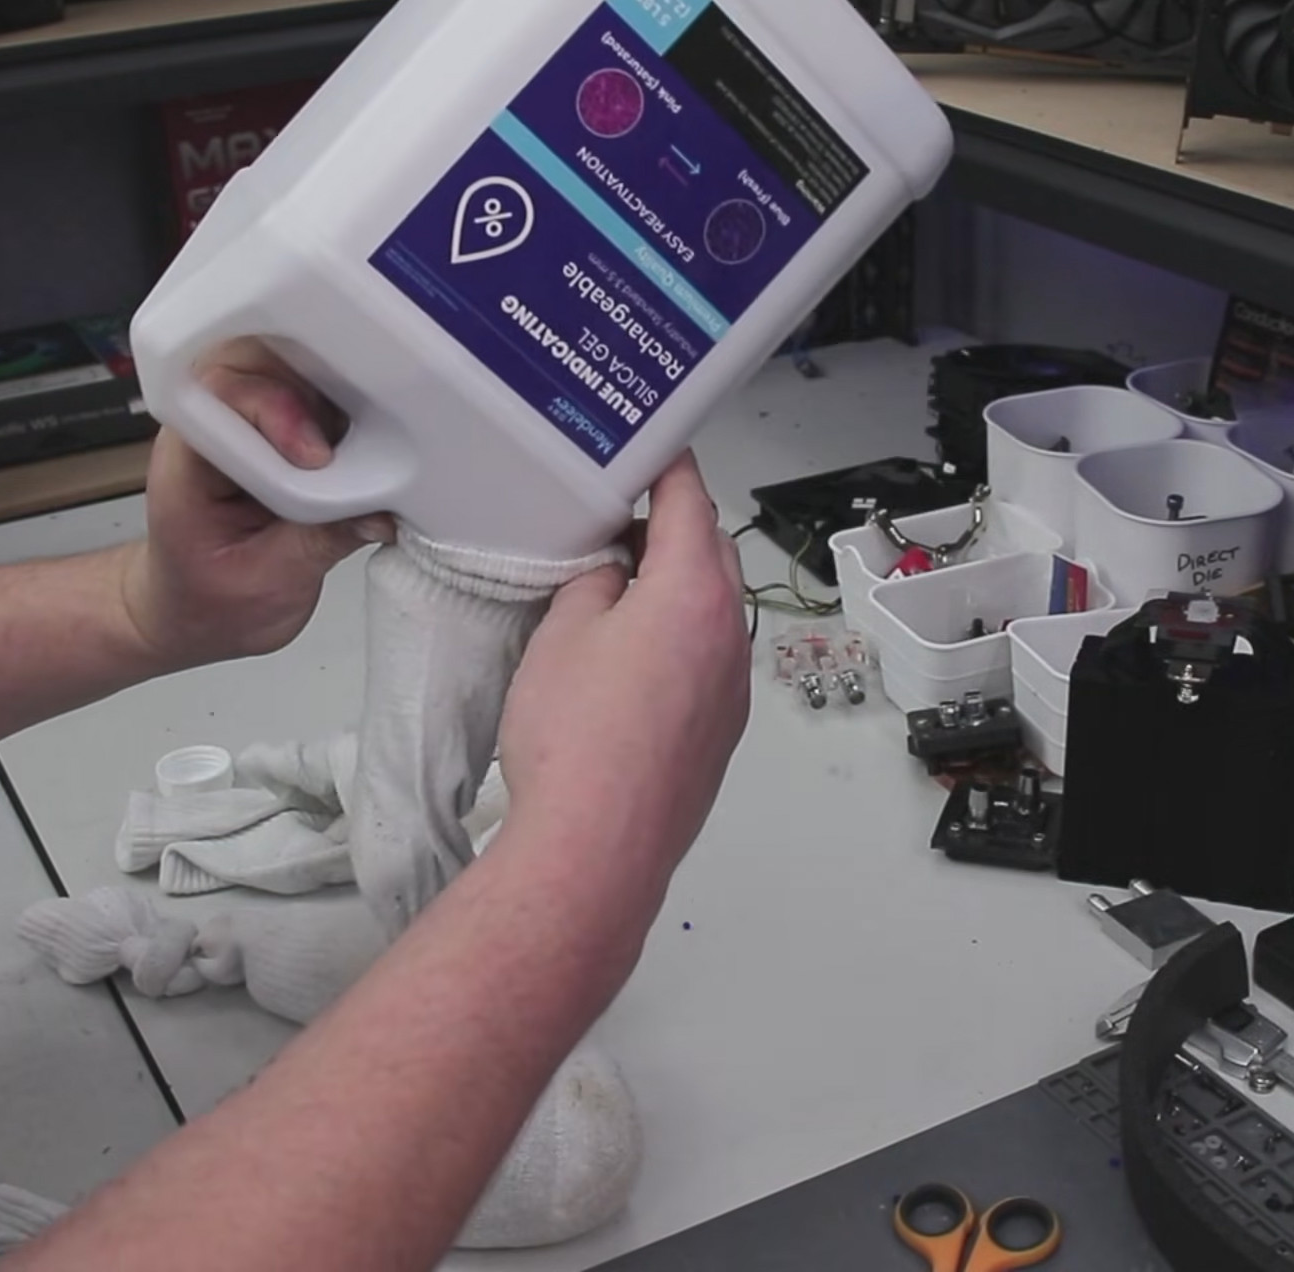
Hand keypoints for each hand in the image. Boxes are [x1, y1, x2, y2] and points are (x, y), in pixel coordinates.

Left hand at [119, 340, 391, 667]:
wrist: (196, 615)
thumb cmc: (208, 602)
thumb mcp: (264, 584)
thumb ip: (318, 543)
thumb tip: (381, 513)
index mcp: (192, 455)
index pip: (227, 394)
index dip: (276, 411)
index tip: (318, 459)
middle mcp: (222, 424)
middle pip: (267, 363)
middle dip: (317, 392)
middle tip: (356, 443)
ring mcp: (259, 424)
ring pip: (304, 377)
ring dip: (344, 405)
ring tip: (375, 449)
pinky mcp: (292, 435)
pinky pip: (327, 407)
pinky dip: (358, 423)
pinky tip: (381, 451)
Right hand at [493, 454, 749, 885]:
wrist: (595, 847)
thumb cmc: (575, 741)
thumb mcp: (562, 632)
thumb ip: (592, 581)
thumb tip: (611, 571)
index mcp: (694, 592)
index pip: (691, 498)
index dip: (666, 464)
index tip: (650, 446)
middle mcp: (728, 636)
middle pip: (709, 551)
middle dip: (667, 527)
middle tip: (612, 520)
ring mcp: (731, 688)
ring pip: (708, 610)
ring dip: (671, 589)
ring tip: (609, 591)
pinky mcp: (719, 733)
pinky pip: (704, 662)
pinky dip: (675, 641)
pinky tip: (625, 660)